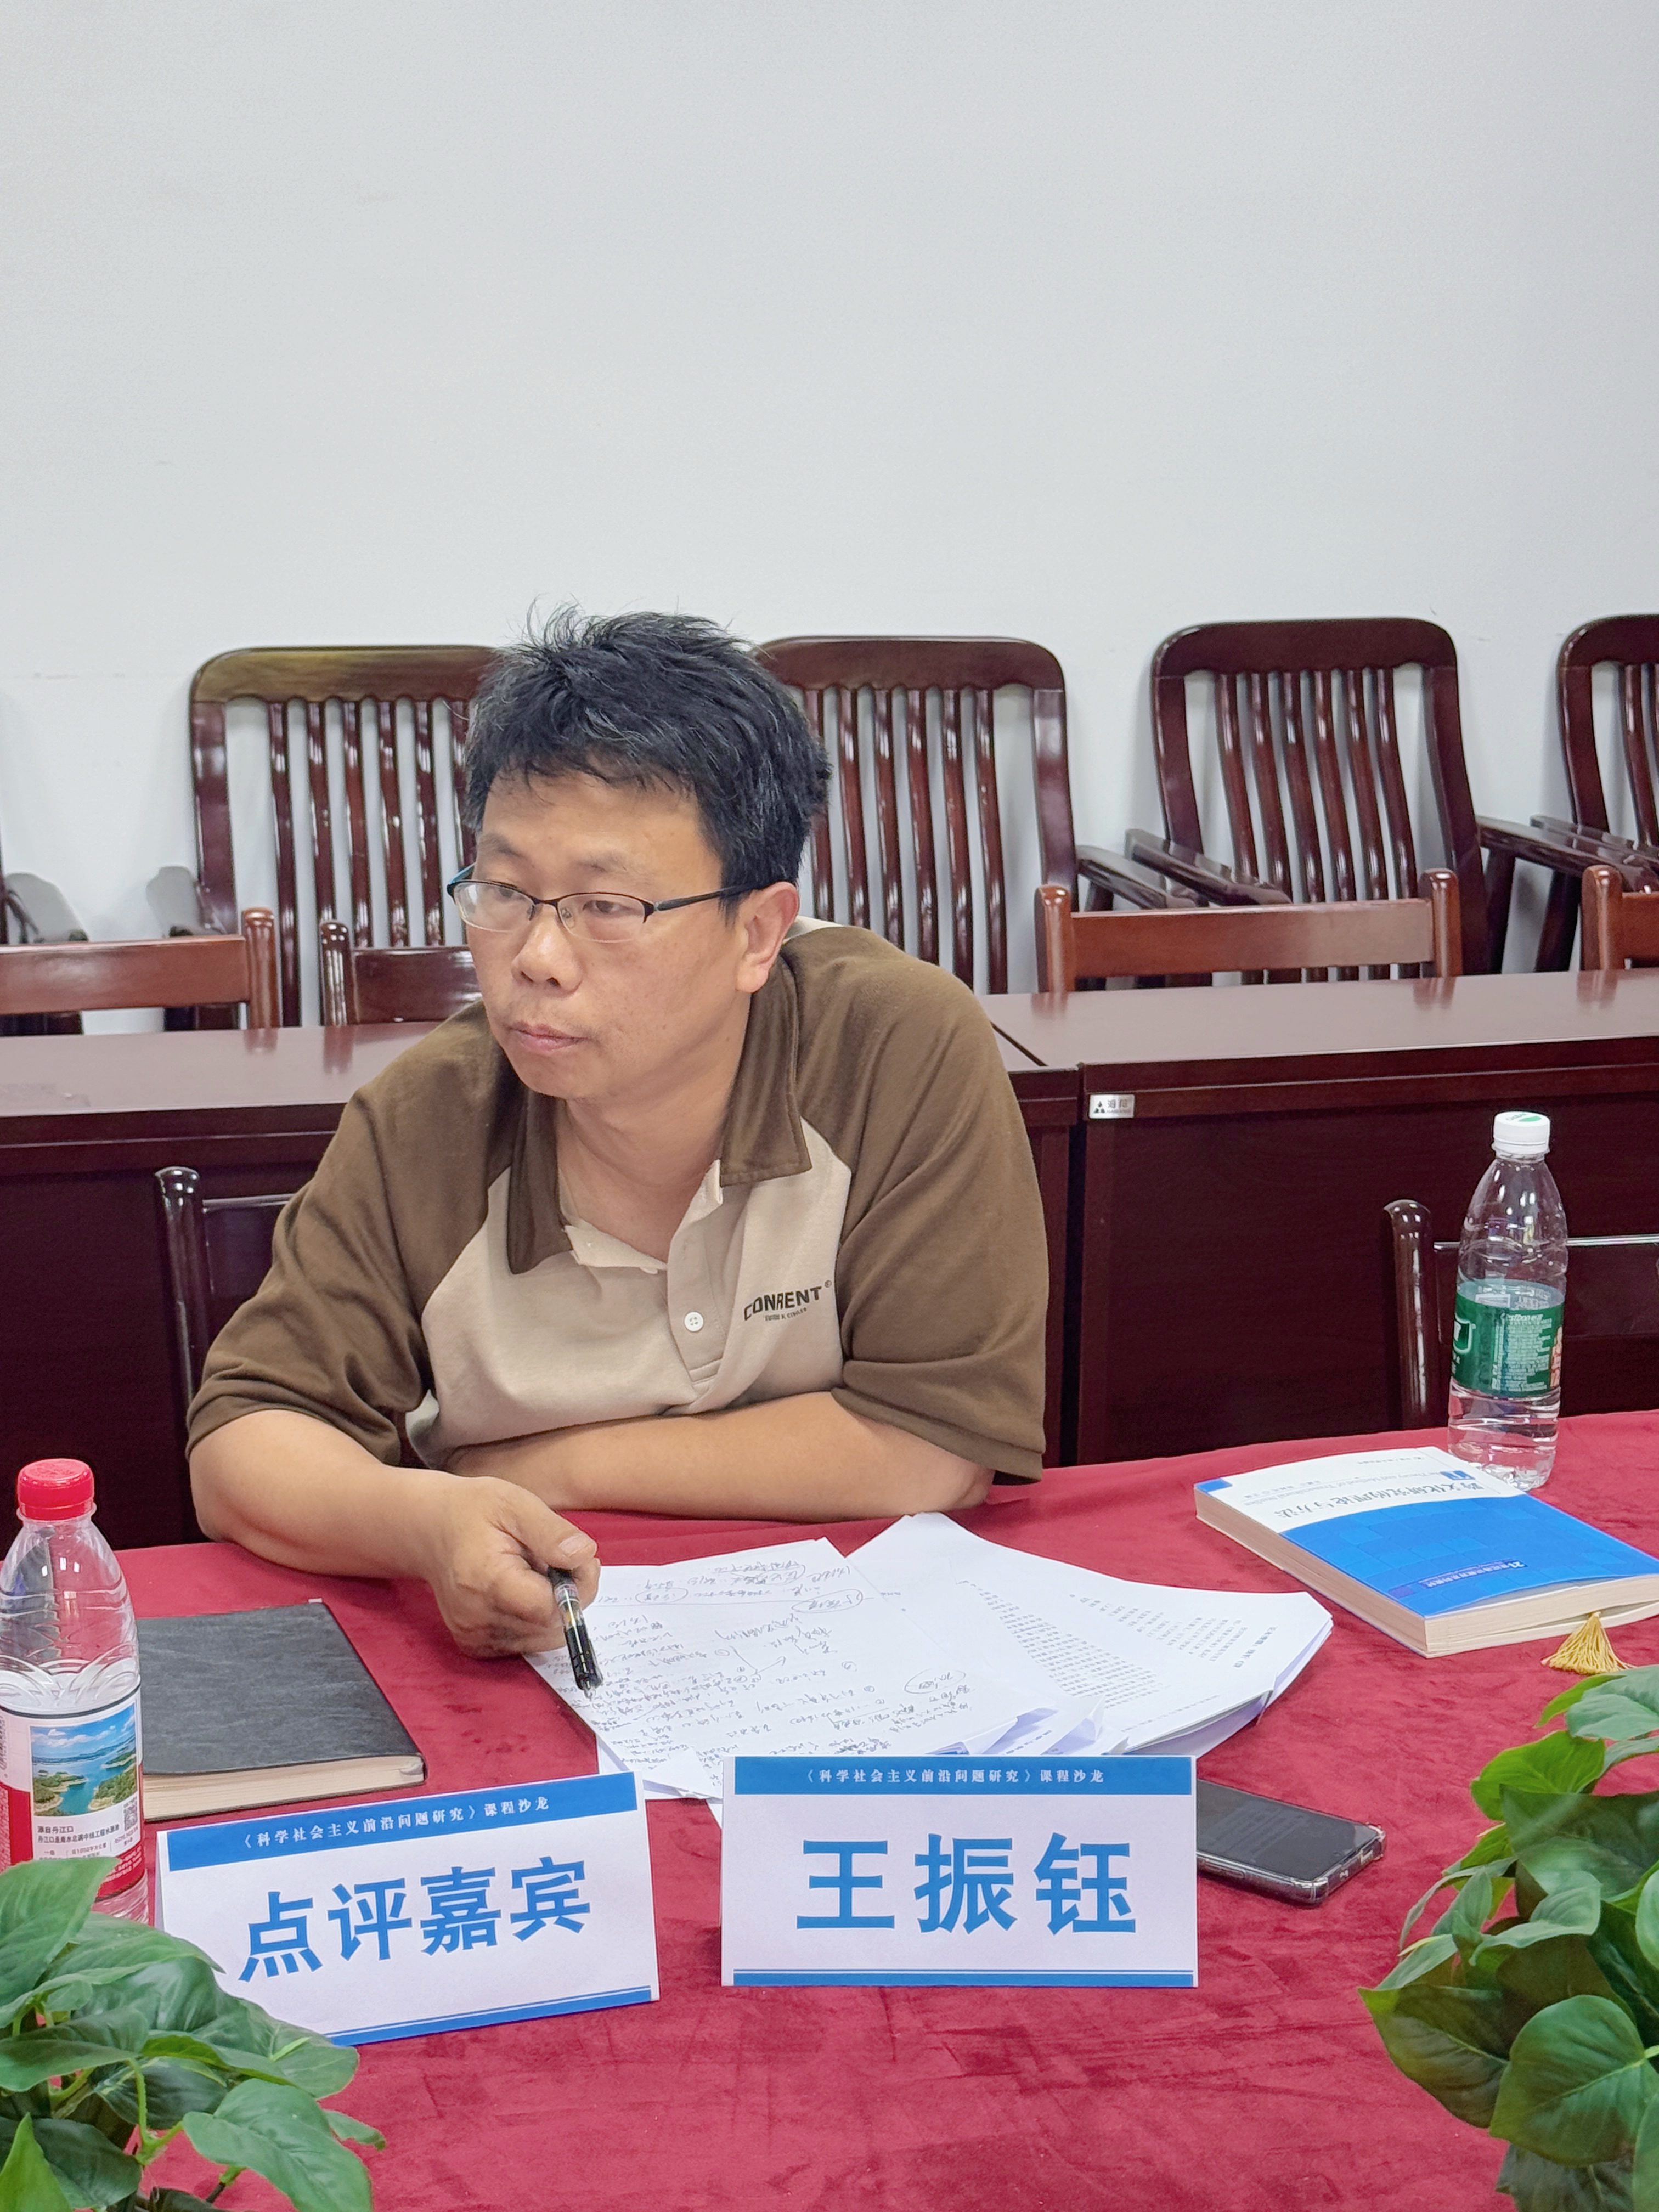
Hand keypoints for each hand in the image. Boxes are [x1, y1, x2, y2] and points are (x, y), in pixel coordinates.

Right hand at [415, 1474, 598, 1658]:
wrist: (431, 1530)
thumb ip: (550, 1532)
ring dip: (554, 1608)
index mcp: (486, 1581)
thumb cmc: (474, 1511)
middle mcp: (476, 1618)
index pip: (549, 1607)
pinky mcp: (475, 1644)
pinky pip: (525, 1641)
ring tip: (539, 1571)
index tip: (580, 1559)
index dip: (577, 1586)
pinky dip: (536, 1619)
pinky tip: (524, 1589)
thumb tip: (584, 1556)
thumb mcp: (515, 1504)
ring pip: (542, 1637)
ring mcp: (473, 1636)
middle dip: (571, 1596)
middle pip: (550, 1626)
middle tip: (563, 1560)